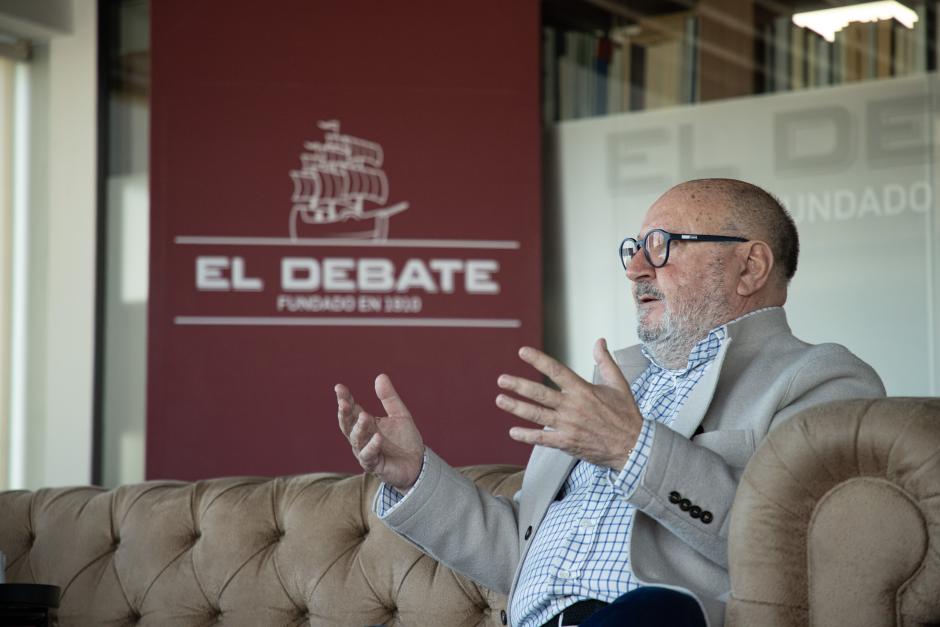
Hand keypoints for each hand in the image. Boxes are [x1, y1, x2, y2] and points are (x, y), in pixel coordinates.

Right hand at [335, 374, 424, 490]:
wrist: (417, 464)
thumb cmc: (404, 440)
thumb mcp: (399, 414)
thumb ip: (389, 397)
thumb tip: (380, 376)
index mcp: (365, 423)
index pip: (351, 409)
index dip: (344, 399)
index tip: (339, 387)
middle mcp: (361, 437)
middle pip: (347, 425)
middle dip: (344, 413)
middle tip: (344, 402)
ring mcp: (365, 452)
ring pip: (356, 440)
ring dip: (359, 428)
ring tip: (365, 416)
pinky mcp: (374, 465)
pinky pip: (369, 456)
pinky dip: (372, 446)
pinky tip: (378, 437)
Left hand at [495, 338, 642, 470]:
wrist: (633, 446)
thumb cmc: (626, 414)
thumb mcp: (619, 384)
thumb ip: (606, 361)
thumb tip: (599, 340)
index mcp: (583, 390)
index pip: (556, 370)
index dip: (538, 360)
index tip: (522, 352)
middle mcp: (572, 407)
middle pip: (540, 394)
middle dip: (519, 386)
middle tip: (501, 379)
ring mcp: (568, 426)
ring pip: (537, 415)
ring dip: (516, 407)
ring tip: (500, 399)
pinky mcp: (567, 443)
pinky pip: (542, 439)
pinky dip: (527, 436)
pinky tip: (513, 431)